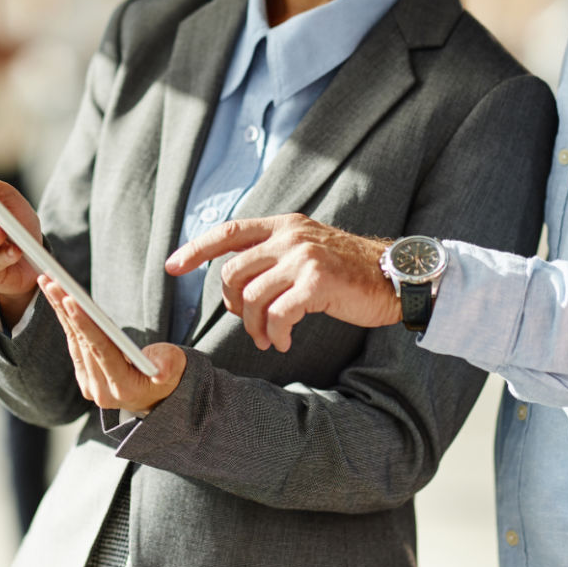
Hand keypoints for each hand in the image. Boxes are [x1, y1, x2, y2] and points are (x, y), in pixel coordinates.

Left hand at [39, 278, 185, 413]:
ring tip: (48, 282)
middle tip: (52, 281)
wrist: (157, 396)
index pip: (100, 350)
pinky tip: (57, 298)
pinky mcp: (84, 376)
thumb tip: (161, 371)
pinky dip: (65, 319)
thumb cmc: (169, 374)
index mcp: (123, 387)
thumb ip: (168, 365)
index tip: (70, 299)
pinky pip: (73, 343)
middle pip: (81, 342)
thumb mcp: (175, 367)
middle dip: (66, 310)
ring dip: (60, 310)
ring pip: (73, 340)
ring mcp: (89, 385)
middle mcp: (100, 390)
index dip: (85, 324)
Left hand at [167, 215, 395, 351]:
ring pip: (252, 297)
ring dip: (254, 326)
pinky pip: (277, 314)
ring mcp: (304, 257)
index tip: (173, 266)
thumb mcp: (307, 249)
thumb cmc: (348, 271)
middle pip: (233, 272)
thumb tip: (236, 280)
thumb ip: (274, 255)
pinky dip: (275, 334)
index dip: (197, 249)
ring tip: (268, 338)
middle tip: (249, 324)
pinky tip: (283, 341)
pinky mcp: (318, 282)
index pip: (229, 231)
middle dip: (233, 306)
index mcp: (284, 225)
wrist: (393, 277)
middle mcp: (291, 236)